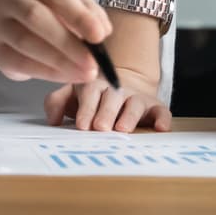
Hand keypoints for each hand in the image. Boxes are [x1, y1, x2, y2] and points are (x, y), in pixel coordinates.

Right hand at [0, 0, 110, 84]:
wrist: (4, 19)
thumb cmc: (46, 9)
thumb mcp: (68, 2)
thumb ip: (88, 12)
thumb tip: (104, 31)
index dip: (78, 15)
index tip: (100, 35)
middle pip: (36, 17)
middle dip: (68, 42)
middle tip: (93, 62)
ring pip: (26, 42)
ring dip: (59, 62)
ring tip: (85, 73)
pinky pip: (21, 63)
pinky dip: (47, 73)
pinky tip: (68, 76)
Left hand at [44, 66, 171, 132]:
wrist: (122, 87)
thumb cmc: (93, 97)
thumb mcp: (72, 95)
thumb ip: (57, 103)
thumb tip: (53, 119)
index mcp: (95, 85)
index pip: (90, 92)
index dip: (86, 108)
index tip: (82, 125)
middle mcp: (117, 90)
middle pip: (112, 97)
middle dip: (106, 112)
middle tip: (100, 128)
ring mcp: (137, 97)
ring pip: (135, 103)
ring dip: (129, 116)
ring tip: (123, 129)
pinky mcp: (154, 107)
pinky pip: (161, 111)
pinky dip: (162, 119)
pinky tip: (161, 128)